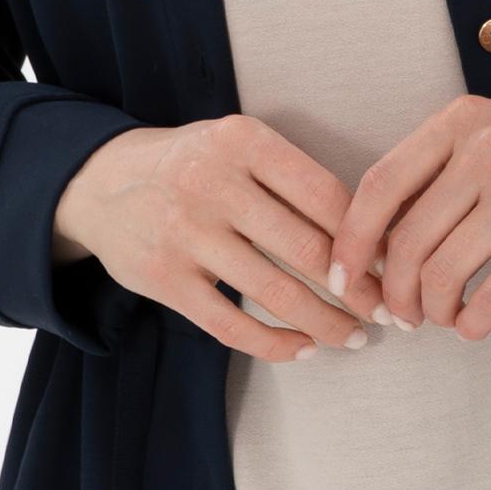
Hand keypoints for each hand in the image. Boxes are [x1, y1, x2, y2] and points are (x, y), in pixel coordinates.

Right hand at [53, 117, 386, 361]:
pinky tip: (303, 349)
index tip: (391, 264)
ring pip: (275, 292)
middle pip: (307, 247)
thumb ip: (293, 179)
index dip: (366, 236)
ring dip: (326, 323)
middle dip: (358, 289)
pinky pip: (231, 325)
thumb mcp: (238, 145)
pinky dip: (275, 344)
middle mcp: (212, 182)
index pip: (324, 193)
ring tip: (355, 337)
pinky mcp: (164, 278)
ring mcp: (185, 232)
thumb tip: (373, 237)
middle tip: (386, 311)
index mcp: (242, 140)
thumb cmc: (193, 165)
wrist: (99, 182)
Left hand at [326, 95, 490, 339]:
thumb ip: (438, 171)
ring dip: (431, 310)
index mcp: (459, 121)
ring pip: (442, 272)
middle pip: (406, 239)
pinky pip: (490, 295)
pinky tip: (473, 325)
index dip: (351, 238)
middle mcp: (485, 150)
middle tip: (399, 314)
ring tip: (440, 317)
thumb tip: (375, 238)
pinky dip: (471, 322)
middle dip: (392, 291)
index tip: (343, 274)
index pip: (379, 185)